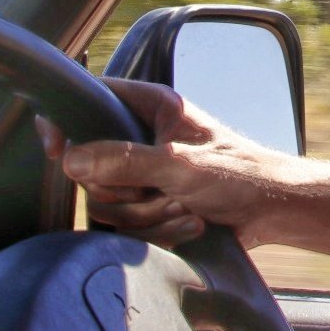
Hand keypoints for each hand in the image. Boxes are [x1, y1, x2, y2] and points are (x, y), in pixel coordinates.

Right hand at [38, 77, 288, 247]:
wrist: (273, 211)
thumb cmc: (240, 174)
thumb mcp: (180, 165)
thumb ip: (125, 162)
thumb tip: (72, 160)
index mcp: (151, 107)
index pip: (90, 99)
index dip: (66, 121)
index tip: (57, 150)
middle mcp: (141, 138)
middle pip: (90, 167)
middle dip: (125, 192)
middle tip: (161, 192)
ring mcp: (144, 175)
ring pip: (107, 203)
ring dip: (147, 216)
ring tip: (186, 208)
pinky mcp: (150, 207)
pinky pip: (127, 227)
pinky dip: (157, 231)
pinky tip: (190, 223)